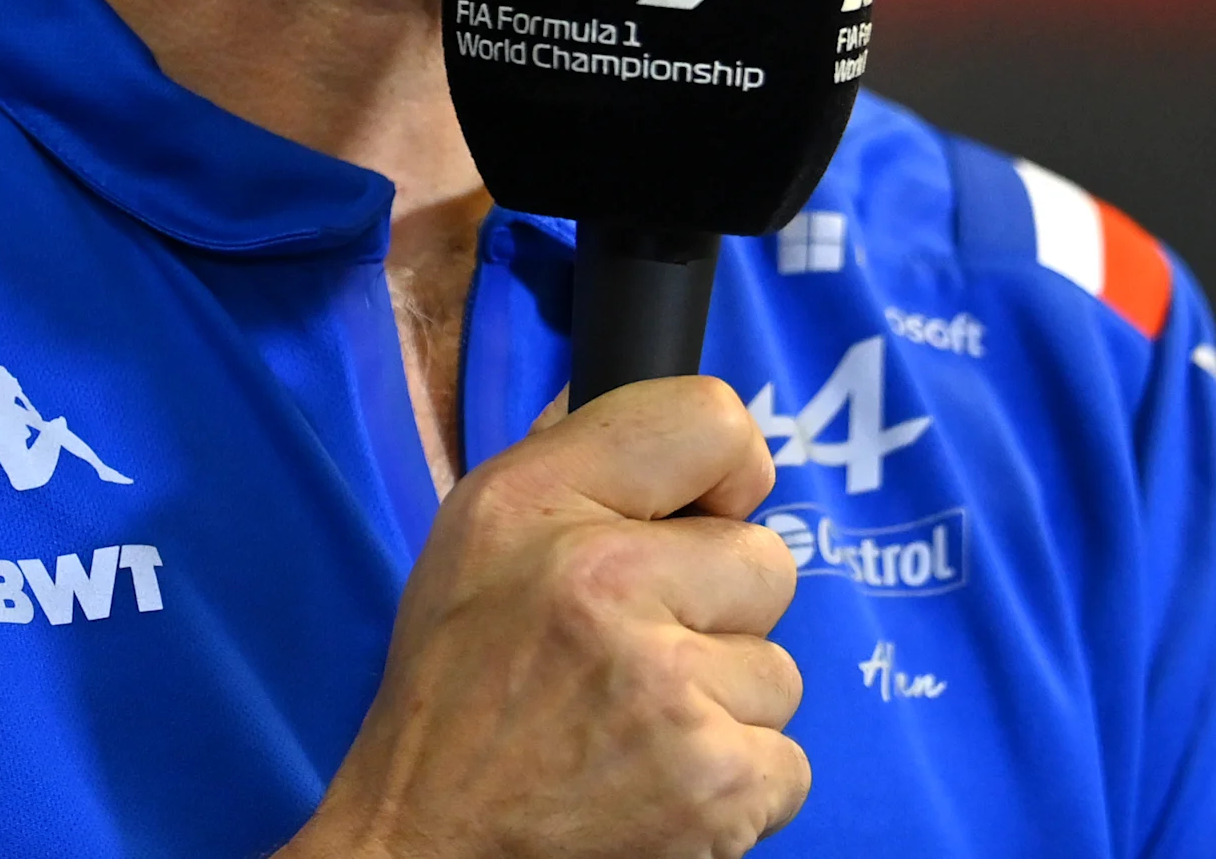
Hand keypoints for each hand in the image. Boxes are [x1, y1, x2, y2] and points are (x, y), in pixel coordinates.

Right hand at [284, 374, 806, 858]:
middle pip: (768, 562)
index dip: (726, 472)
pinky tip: (660, 785)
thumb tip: (656, 403)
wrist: (428, 854)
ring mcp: (672, 695)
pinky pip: (787, 761)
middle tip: (640, 654)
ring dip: (725, 705)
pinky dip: (737, 784)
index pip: (712, 419)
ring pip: (778, 672)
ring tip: (636, 730)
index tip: (704, 516)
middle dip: (720, 611)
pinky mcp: (718, 789)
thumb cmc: (454, 698)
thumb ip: (571, 459)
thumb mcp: (473, 539)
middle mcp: (609, 586)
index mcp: (543, 507)